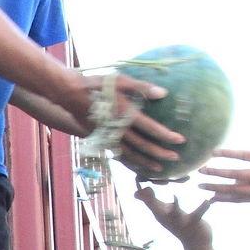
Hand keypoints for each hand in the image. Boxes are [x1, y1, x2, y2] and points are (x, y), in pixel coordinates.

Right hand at [64, 70, 183, 168]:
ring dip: (145, 162)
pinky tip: (136, 163)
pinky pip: (118, 153)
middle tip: (175, 158)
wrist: (69, 94)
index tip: (180, 140)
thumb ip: (142, 87)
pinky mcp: (101, 138)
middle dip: (160, 153)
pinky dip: (129, 160)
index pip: (150, 129)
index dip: (166, 135)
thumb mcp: (120, 80)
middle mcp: (118, 129)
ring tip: (159, 169)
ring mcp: (108, 136)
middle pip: (143, 146)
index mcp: (126, 114)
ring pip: (130, 154)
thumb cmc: (96, 84)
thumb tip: (163, 93)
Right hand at [136, 182, 212, 245]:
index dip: (139, 187)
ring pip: (176, 213)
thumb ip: (150, 201)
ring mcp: (180, 221)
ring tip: (175, 196)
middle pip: (155, 207)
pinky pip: (198, 214)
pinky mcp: (194, 223)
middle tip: (144, 186)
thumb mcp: (161, 212)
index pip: (146, 199)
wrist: (195, 244)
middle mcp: (167, 217)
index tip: (135, 175)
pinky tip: (207, 201)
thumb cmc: (179, 224)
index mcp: (159, 212)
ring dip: (176, 206)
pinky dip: (203, 208)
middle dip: (149, 198)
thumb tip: (135, 193)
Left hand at [197, 108, 249, 207]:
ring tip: (200, 185)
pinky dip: (226, 199)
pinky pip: (241, 199)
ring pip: (236, 190)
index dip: (229, 154)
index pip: (246, 156)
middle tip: (201, 169)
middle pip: (237, 174)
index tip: (213, 152)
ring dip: (217, 187)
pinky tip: (212, 198)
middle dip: (218, 172)